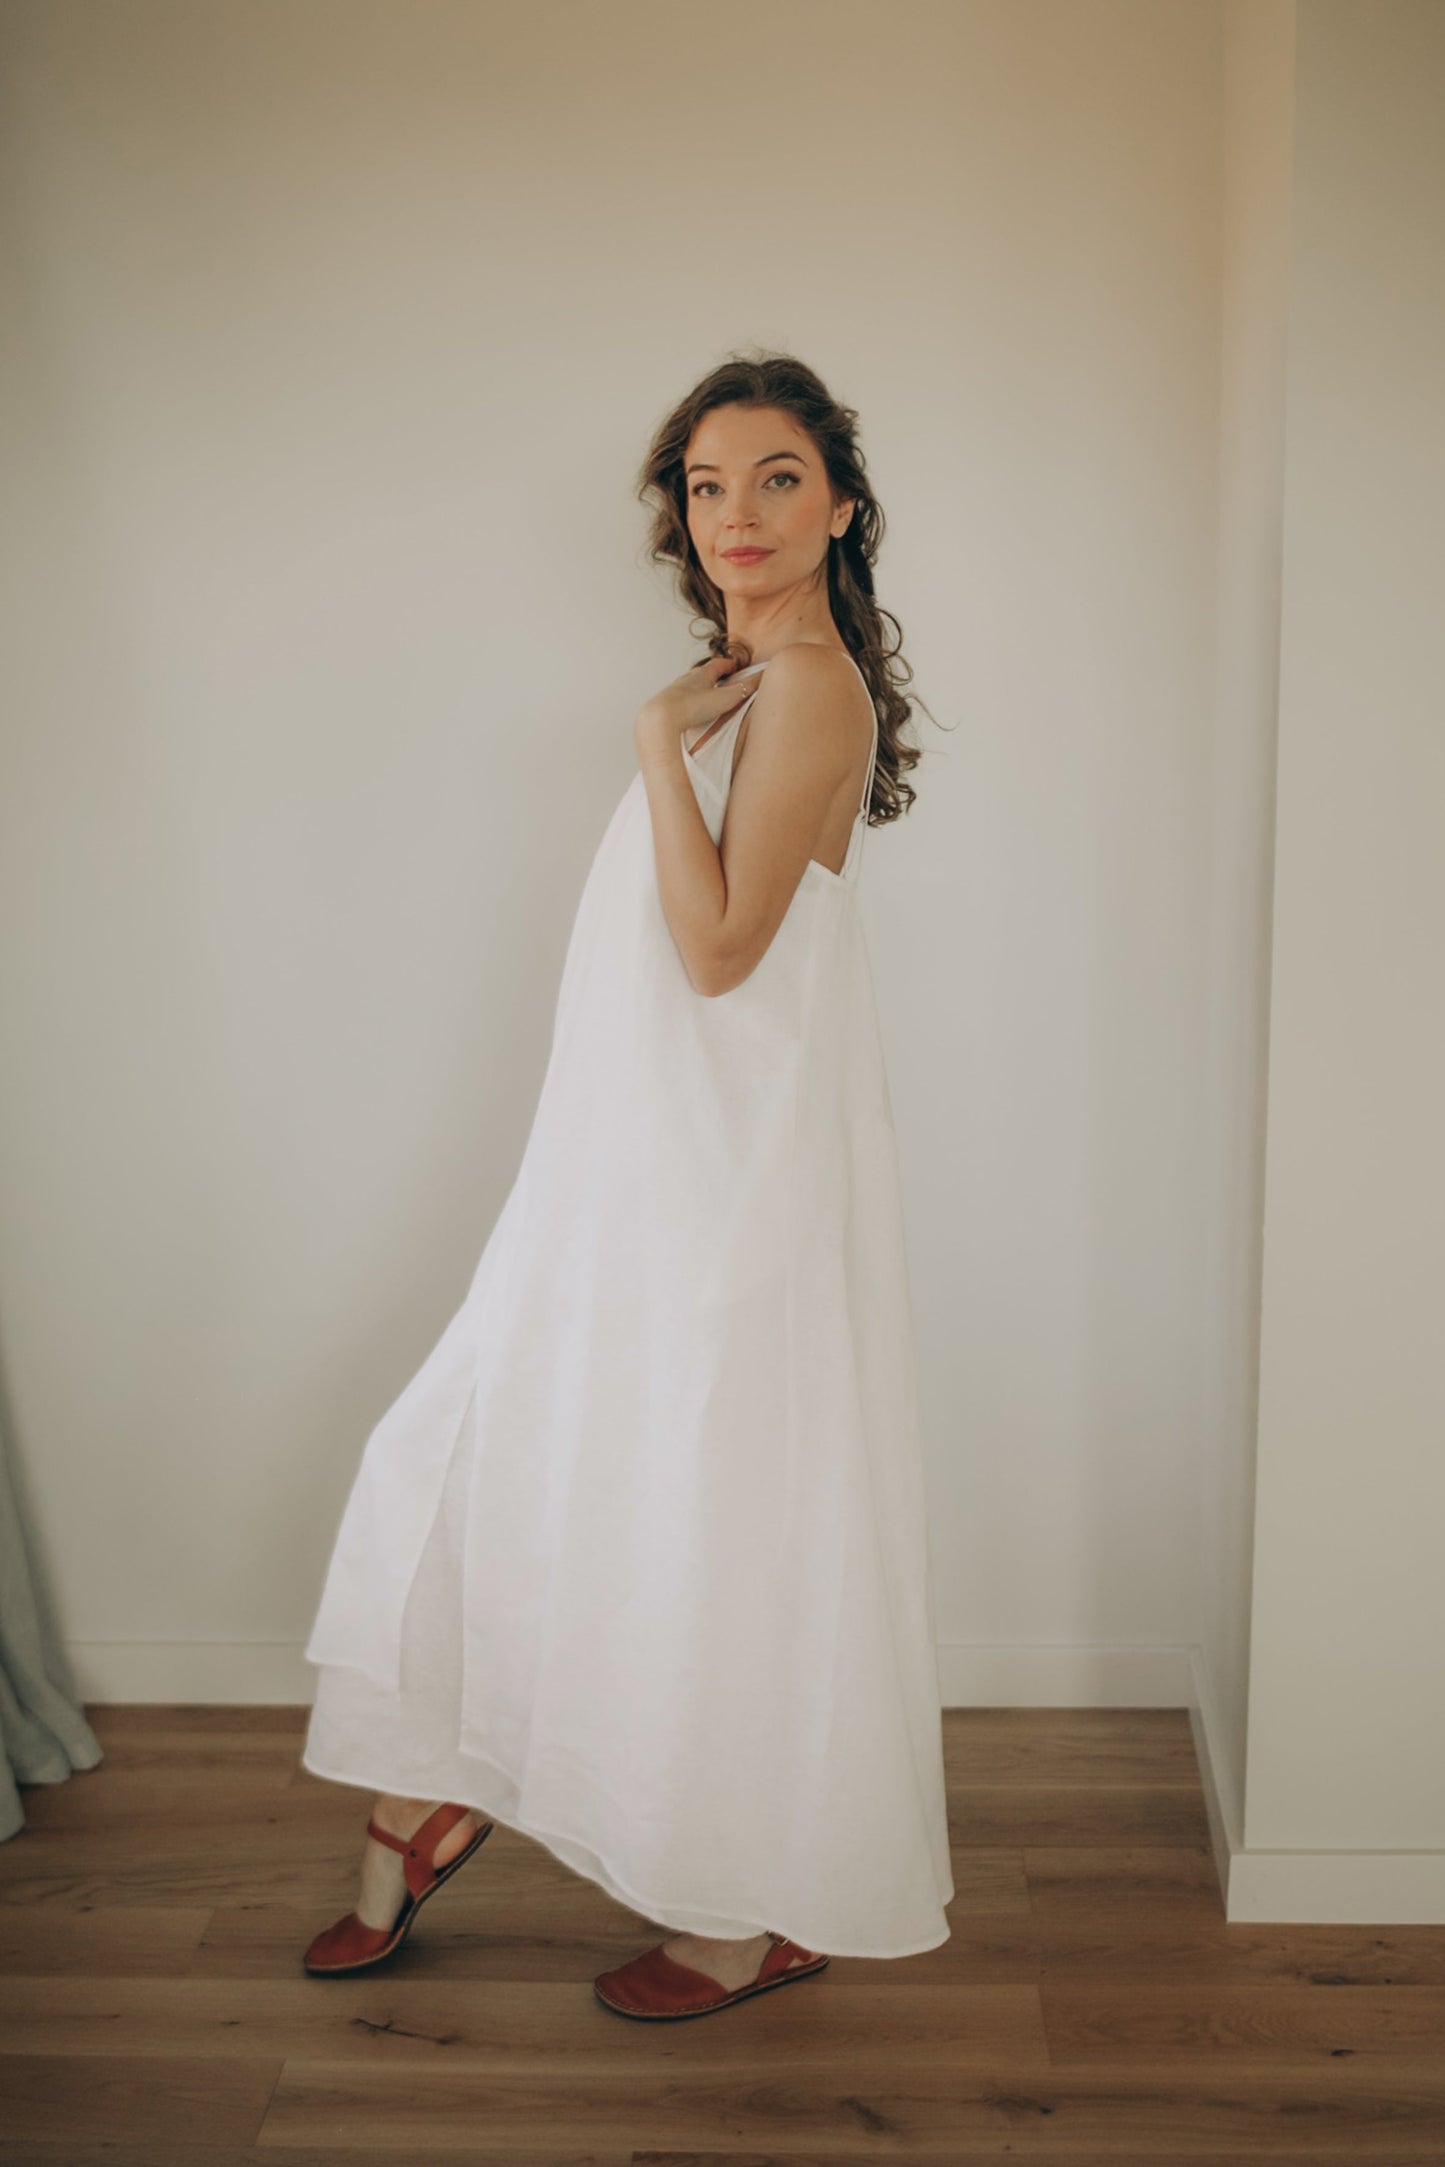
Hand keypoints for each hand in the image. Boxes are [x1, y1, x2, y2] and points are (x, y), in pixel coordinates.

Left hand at [634, 653, 758, 768]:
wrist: (660, 719)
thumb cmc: (692, 707)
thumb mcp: (726, 698)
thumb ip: (747, 689)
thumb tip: (766, 674)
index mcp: (701, 675)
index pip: (717, 664)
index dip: (728, 664)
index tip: (735, 666)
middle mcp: (685, 680)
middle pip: (701, 673)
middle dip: (712, 675)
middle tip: (722, 680)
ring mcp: (673, 693)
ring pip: (688, 687)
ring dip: (698, 690)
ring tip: (705, 697)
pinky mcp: (665, 707)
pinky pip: (679, 702)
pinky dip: (687, 703)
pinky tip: (688, 714)